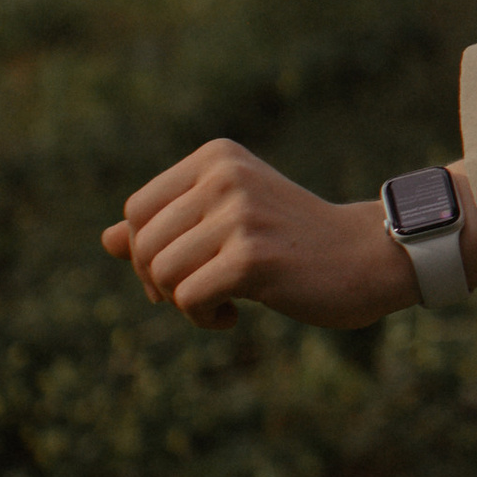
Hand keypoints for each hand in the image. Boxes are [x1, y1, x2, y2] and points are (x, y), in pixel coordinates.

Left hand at [102, 141, 476, 330]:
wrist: (370, 257)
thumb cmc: (297, 243)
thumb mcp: (229, 225)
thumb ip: (169, 228)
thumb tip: (105, 241)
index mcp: (216, 157)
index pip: (137, 209)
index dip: (145, 251)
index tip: (181, 272)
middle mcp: (224, 176)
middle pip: (143, 243)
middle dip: (158, 282)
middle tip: (199, 296)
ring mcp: (239, 214)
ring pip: (161, 272)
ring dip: (183, 303)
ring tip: (221, 306)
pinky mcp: (252, 256)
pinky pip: (187, 298)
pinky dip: (203, 319)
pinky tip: (234, 317)